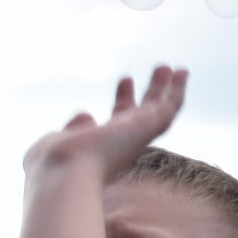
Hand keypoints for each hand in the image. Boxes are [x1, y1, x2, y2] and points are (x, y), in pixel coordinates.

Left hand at [23, 67, 188, 181]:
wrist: (67, 170)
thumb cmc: (55, 162)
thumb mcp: (58, 140)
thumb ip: (73, 128)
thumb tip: (86, 115)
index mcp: (106, 144)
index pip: (121, 118)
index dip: (125, 98)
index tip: (126, 79)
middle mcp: (126, 141)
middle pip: (145, 112)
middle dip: (152, 91)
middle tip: (160, 70)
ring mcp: (140, 135)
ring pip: (161, 109)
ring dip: (168, 88)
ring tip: (172, 67)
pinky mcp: (150, 127)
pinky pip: (170, 106)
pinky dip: (178, 89)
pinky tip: (182, 72)